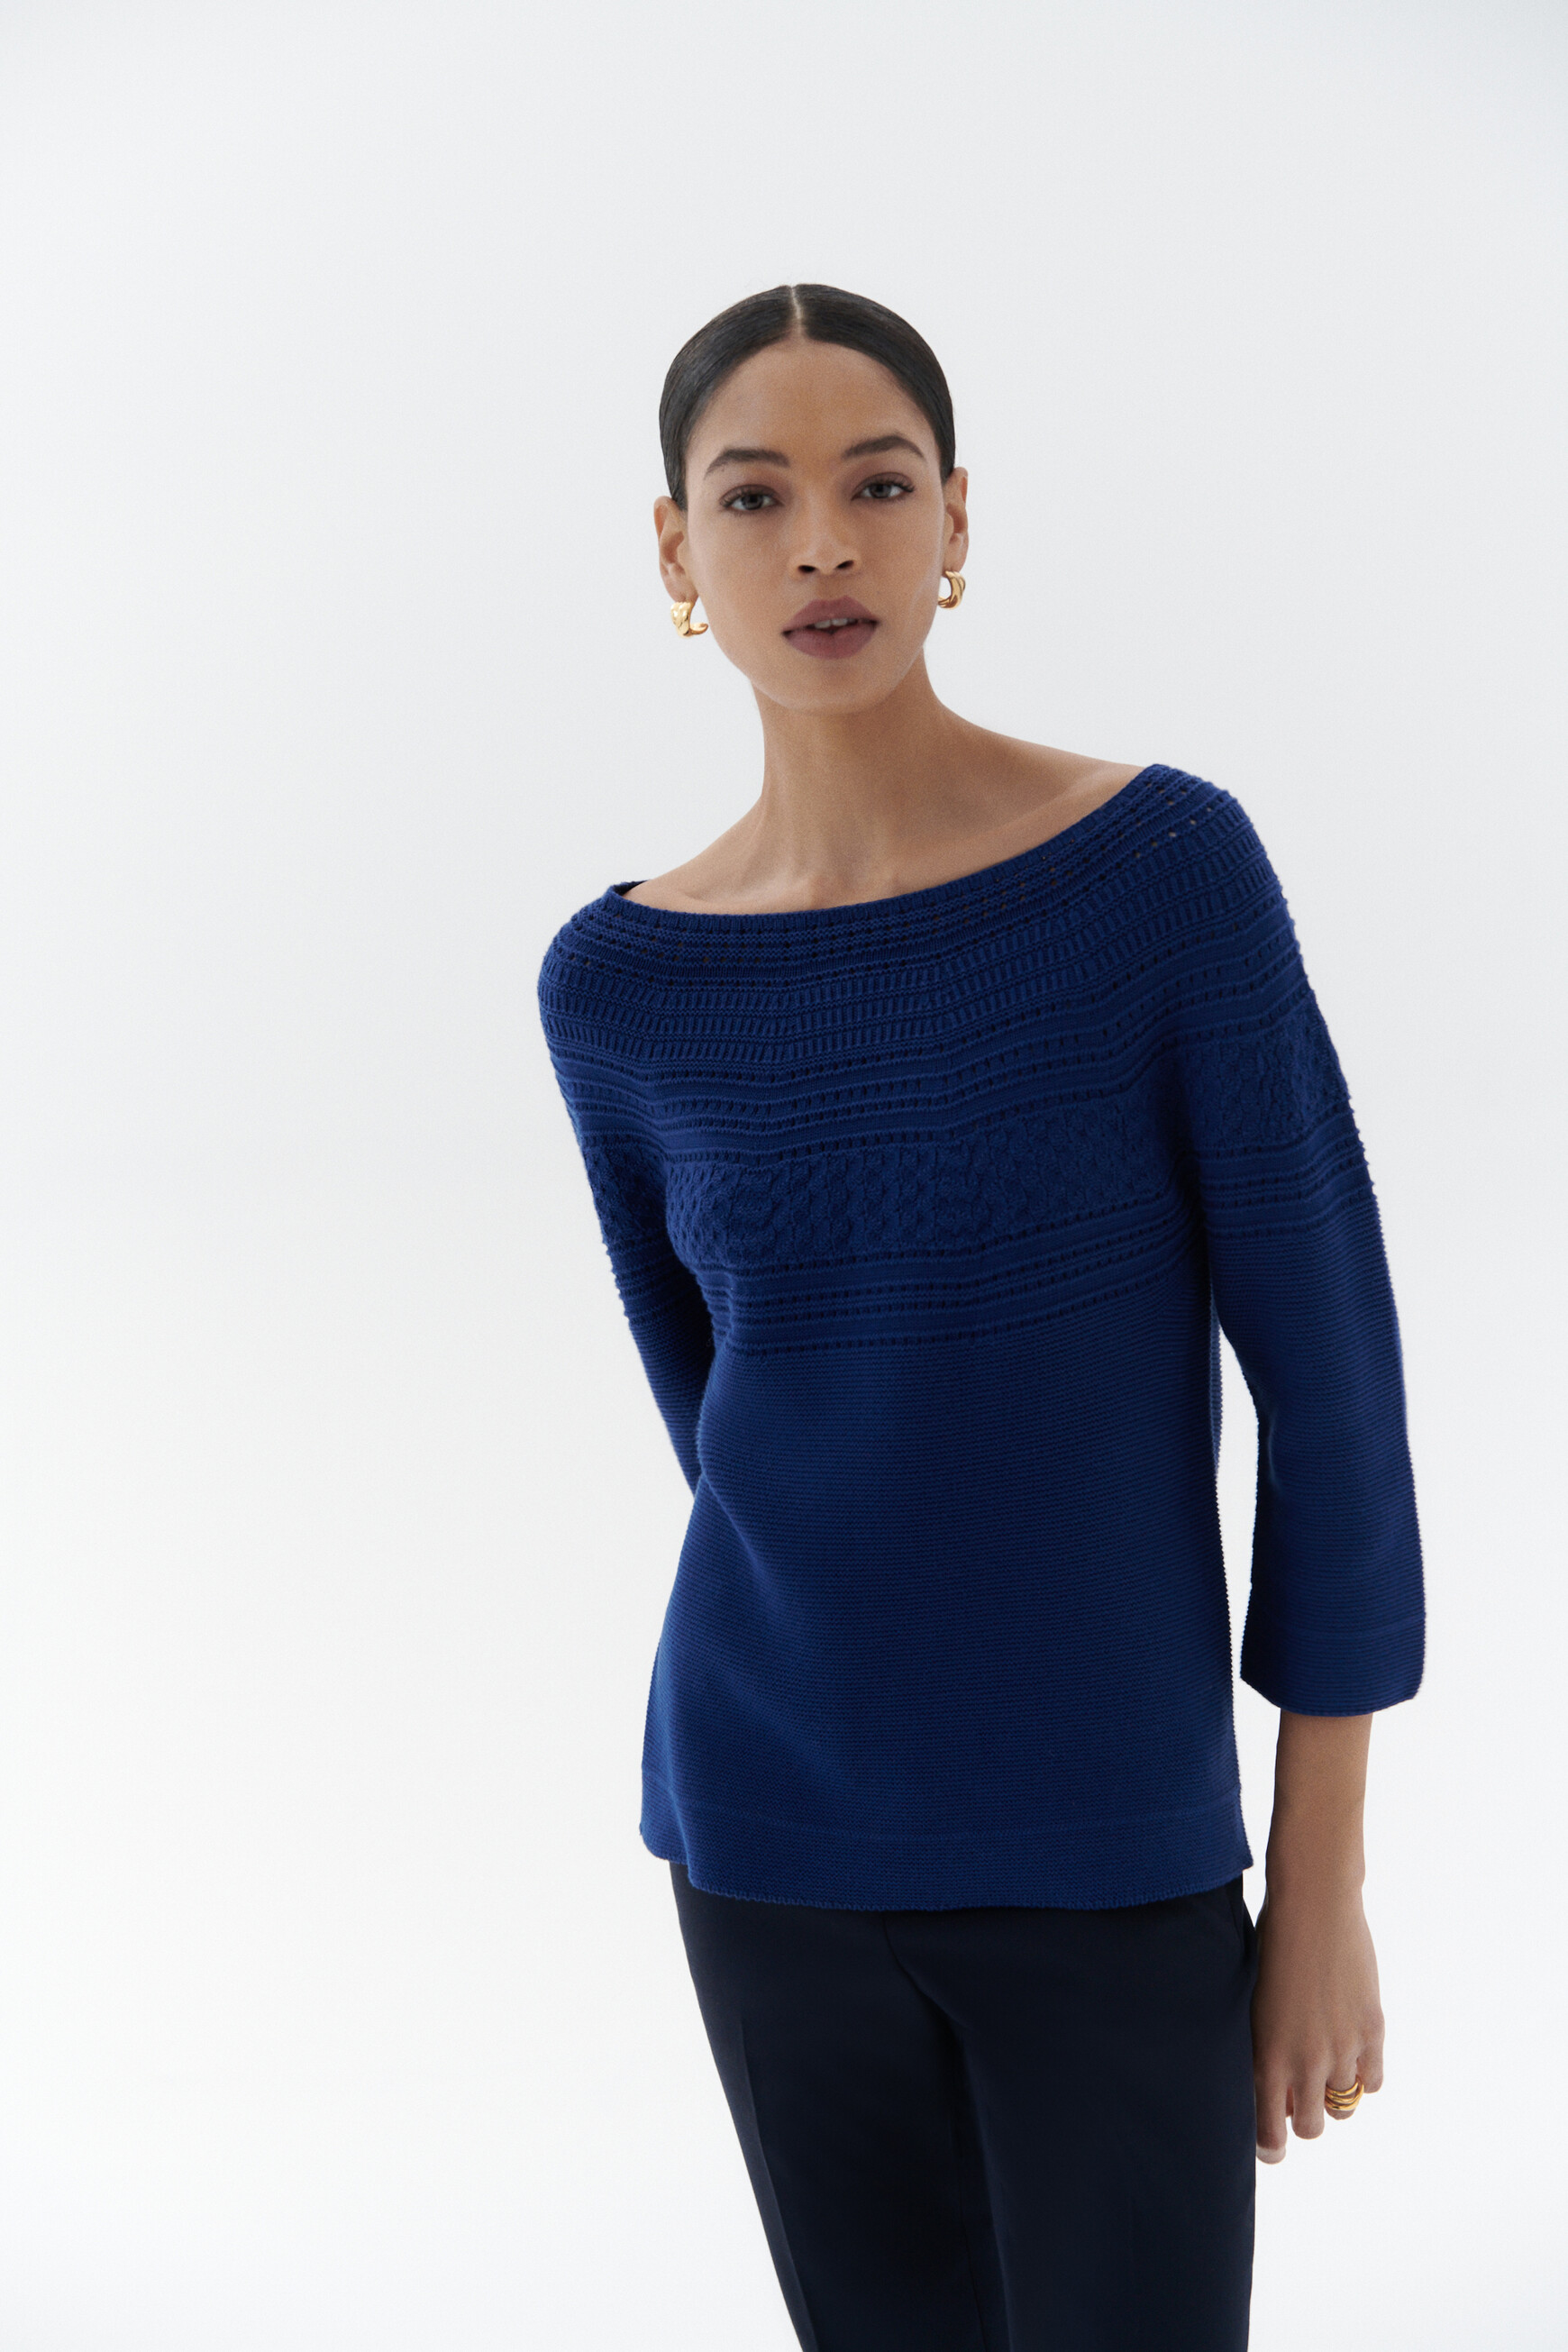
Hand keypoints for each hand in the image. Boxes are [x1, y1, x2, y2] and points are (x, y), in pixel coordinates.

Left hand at [1250, 1876, 1383, 2162]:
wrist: (1312, 1905)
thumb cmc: (1269, 1946)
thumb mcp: (1251, 2003)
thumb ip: (1262, 2049)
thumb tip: (1269, 2090)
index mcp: (1266, 2055)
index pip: (1269, 2132)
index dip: (1270, 2146)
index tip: (1272, 2145)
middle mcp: (1304, 2061)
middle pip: (1311, 2128)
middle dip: (1304, 2117)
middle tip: (1300, 2098)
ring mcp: (1342, 2048)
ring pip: (1343, 2105)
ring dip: (1333, 2092)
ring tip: (1324, 2062)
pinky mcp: (1372, 2031)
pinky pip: (1373, 2082)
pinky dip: (1363, 2075)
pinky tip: (1351, 2051)